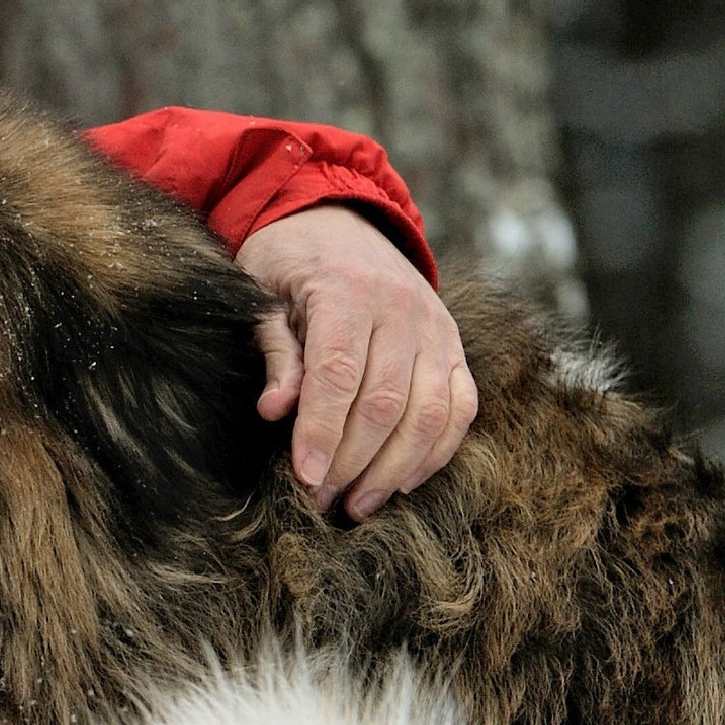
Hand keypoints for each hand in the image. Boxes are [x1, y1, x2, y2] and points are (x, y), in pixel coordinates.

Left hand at [237, 205, 476, 518]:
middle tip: (319, 501)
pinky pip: (460, 407)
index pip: (340, 372)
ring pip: (428, 413)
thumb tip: (276, 410)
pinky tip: (401, 483)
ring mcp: (436, 328)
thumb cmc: (289, 263)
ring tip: (356, 505)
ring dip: (392, 470)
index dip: (323, 430)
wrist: (338, 219)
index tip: (306, 478)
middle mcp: (402, 309)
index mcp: (348, 291)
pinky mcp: (453, 346)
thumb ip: (276, 351)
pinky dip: (436, 452)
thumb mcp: (263, 294)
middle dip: (351, 462)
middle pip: (385, 402)